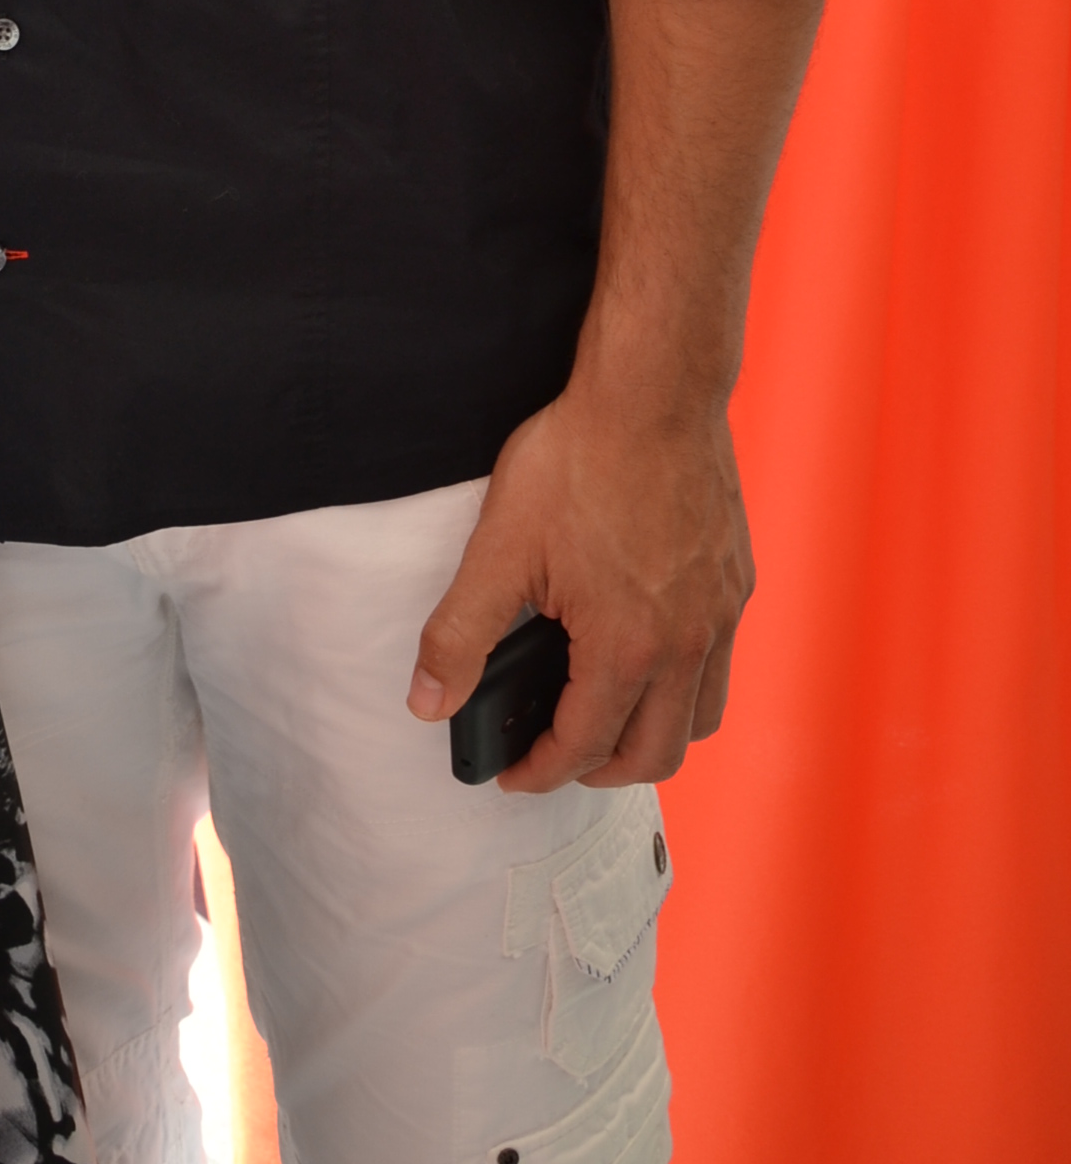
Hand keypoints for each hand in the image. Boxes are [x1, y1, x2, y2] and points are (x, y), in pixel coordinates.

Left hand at [406, 370, 751, 791]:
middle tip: (554, 756)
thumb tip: (428, 702)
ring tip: (604, 720)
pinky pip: (720, 669)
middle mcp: (687, 646)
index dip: (541, 771)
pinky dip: (685, 691)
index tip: (513, 773)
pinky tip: (647, 659)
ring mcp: (720, 616)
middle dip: (598, 772)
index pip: (584, 746)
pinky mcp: (736, 584)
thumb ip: (460, 633)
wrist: (653, 390)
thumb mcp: (499, 546)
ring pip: (698, 721)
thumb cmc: (579, 459)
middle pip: (653, 756)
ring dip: (651, 739)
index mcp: (626, 648)